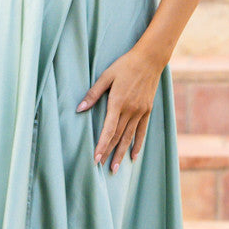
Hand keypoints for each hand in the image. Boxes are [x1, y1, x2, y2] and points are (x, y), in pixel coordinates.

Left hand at [75, 45, 164, 172]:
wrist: (150, 59)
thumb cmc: (125, 65)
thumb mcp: (106, 76)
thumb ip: (93, 94)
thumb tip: (79, 109)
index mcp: (118, 102)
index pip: (108, 129)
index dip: (102, 145)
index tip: (96, 158)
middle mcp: (131, 110)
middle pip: (118, 137)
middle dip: (109, 153)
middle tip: (103, 169)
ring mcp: (140, 111)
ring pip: (130, 137)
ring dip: (122, 153)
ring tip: (117, 168)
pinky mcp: (147, 110)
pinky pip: (142, 131)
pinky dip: (137, 144)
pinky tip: (133, 156)